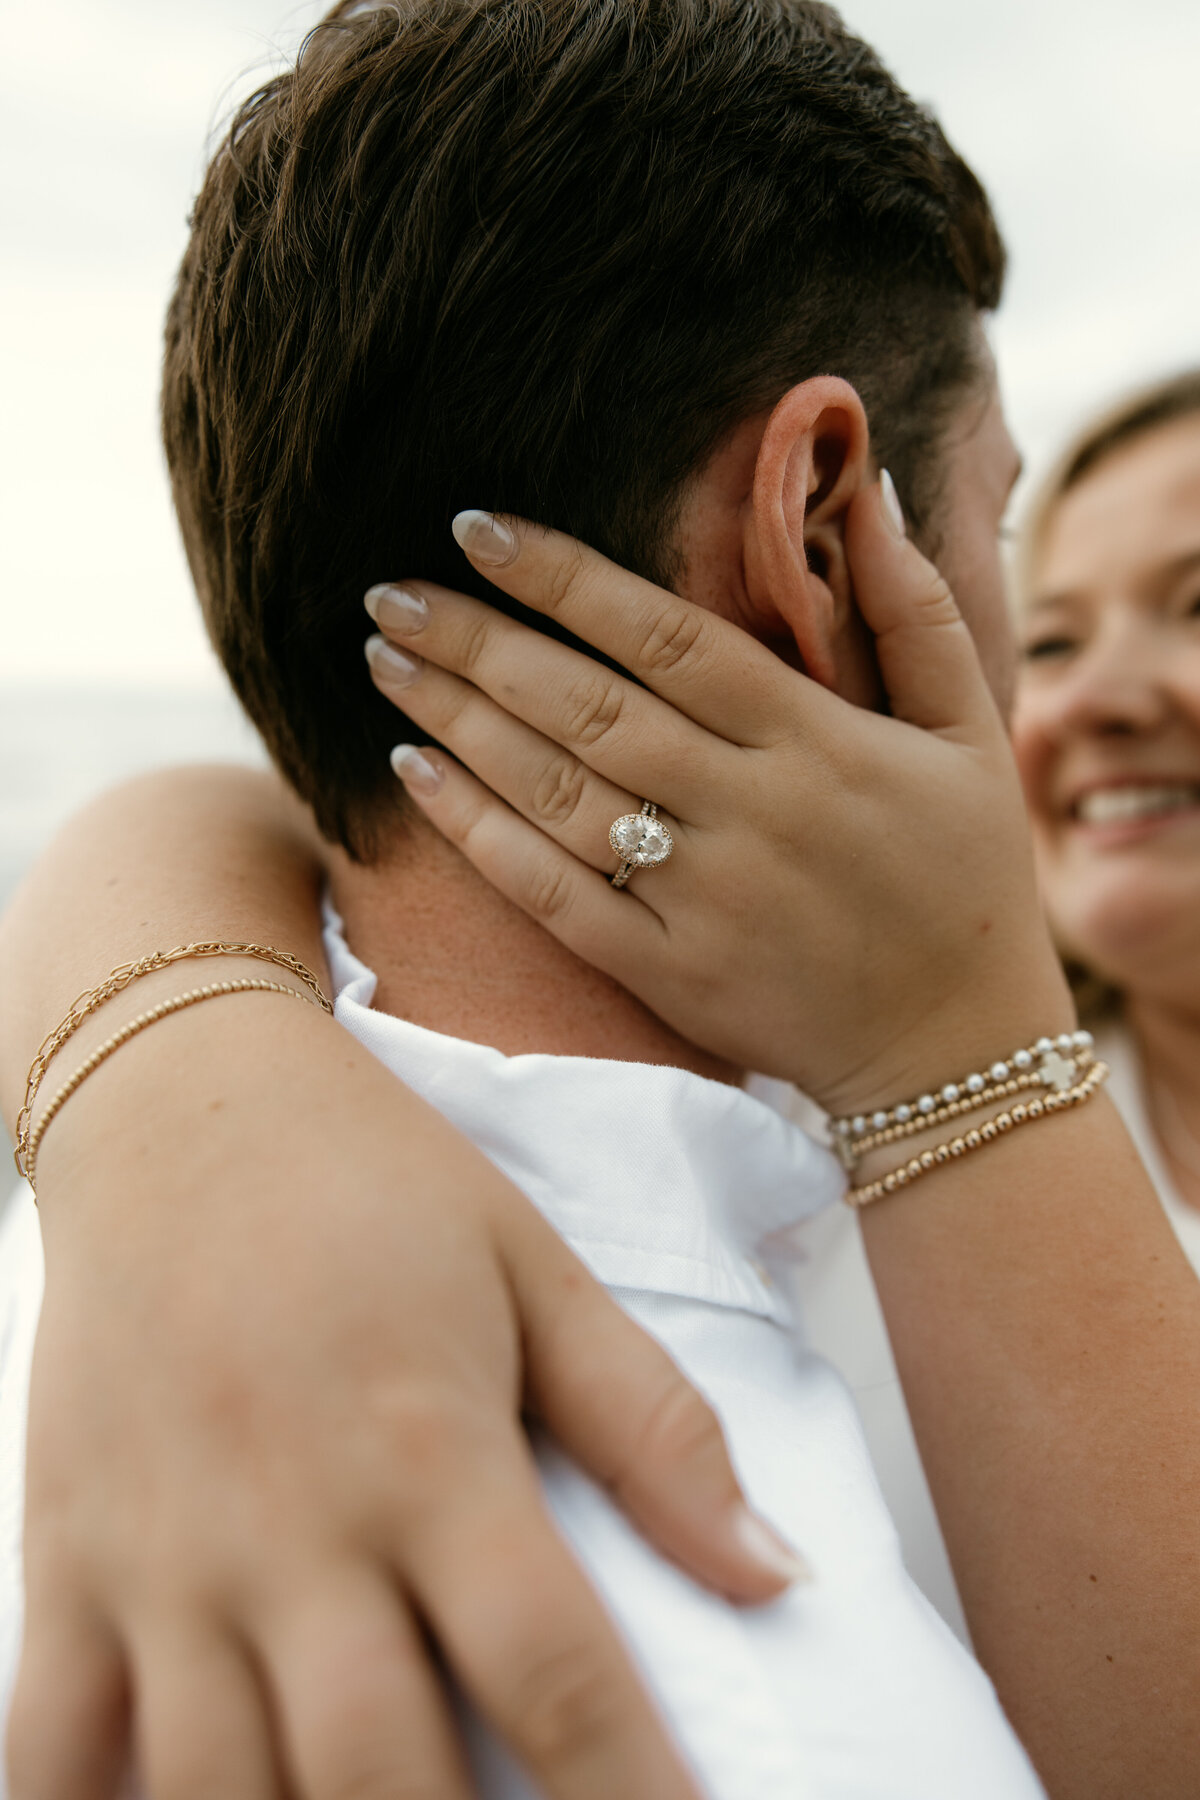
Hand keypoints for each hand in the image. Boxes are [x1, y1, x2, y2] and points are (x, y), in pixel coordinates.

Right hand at [7, 994, 799, 1799]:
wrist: (176, 1095)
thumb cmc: (370, 1176)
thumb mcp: (534, 1266)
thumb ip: (652, 1427)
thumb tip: (780, 1577)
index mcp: (432, 1446)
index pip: (554, 1672)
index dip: (633, 1796)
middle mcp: (296, 1518)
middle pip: (382, 1772)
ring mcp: (165, 1549)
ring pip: (222, 1789)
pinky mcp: (68, 1550)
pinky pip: (55, 1741)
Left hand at [364, 483, 1071, 1116]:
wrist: (957, 1048)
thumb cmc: (966, 876)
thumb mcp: (973, 732)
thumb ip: (916, 612)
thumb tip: (863, 490)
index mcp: (815, 741)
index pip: (664, 637)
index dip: (562, 577)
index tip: (476, 528)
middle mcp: (748, 812)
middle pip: (585, 706)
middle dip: (477, 640)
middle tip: (389, 590)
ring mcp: (700, 897)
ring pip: (553, 792)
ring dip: (457, 721)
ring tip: (385, 660)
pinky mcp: (666, 970)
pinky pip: (551, 894)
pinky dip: (477, 833)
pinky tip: (414, 775)